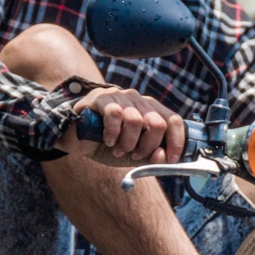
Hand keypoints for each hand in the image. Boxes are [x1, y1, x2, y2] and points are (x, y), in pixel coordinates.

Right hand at [54, 87, 186, 166]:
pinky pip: (115, 114)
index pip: (174, 120)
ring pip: (136, 120)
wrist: (77, 139)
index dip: (177, 141)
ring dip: (128, 142)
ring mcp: (120, 96)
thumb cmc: (107, 145)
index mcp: (151, 111)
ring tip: (117, 148)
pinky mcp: (101, 97)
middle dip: (148, 146)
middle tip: (134, 154)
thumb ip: (151, 157)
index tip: (173, 159)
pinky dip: (113, 133)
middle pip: (157, 123)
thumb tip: (164, 157)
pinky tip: (107, 140)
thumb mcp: (133, 156)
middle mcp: (139, 100)